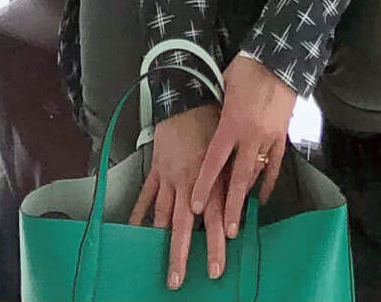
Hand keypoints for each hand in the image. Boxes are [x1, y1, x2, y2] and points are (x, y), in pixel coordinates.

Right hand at [129, 101, 219, 288]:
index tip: (216, 266)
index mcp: (208, 178)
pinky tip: (134, 231)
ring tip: (160, 265)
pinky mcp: (157, 170)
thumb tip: (246, 202)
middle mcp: (187, 182)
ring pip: (163, 216)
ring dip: (162, 243)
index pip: (213, 217)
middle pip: (184, 225)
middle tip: (179, 281)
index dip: (215, 242)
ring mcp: (169, 178)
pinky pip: (147, 196)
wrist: (187, 98)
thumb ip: (233, 177)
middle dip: (182, 255)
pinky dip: (139, 214)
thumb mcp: (228, 149)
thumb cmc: (212, 122)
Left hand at [190, 55, 294, 263]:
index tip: (195, 206)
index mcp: (231, 123)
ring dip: (246, 196)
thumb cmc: (248, 68)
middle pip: (237, 178)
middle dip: (231, 206)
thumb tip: (207, 122)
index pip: (214, 161)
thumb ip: (216, 108)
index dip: (204, 184)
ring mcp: (268, 137)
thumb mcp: (223, 84)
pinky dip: (268, 181)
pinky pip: (274, 164)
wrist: (281, 58)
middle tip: (227, 232)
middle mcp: (249, 135)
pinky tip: (262, 196)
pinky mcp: (282, 135)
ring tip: (239, 218)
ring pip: (256, 174)